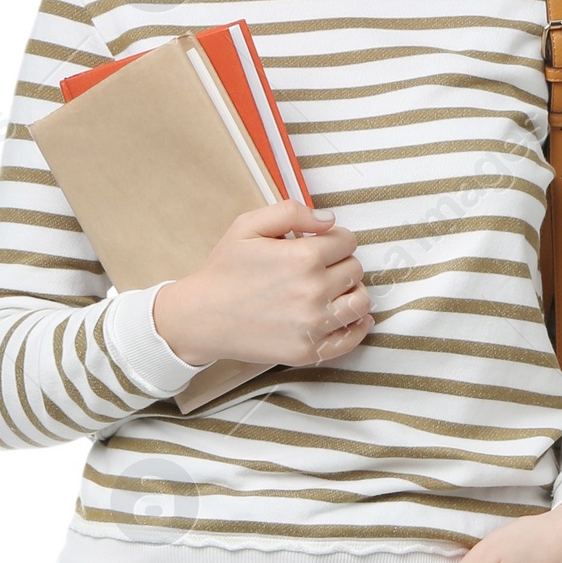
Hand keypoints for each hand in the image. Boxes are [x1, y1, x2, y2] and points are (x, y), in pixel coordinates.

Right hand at [150, 201, 370, 370]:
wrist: (201, 317)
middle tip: (321, 268)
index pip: (347, 241)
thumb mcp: (248, 225)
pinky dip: (357, 327)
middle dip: (342, 264)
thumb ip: (291, 212)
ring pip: (360, 303)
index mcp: (304, 257)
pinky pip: (351, 339)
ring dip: (352, 293)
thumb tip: (329, 220)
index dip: (336, 239)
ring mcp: (313, 324)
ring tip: (335, 291)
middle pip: (355, 270)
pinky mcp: (308, 350)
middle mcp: (314, 291)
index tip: (323, 245)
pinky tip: (350, 317)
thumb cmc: (224, 270)